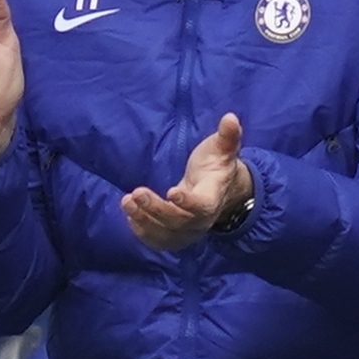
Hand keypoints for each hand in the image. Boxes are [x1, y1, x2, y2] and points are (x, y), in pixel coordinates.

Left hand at [121, 113, 253, 252]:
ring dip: (144, 220)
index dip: (188, 202)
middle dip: (157, 210)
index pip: (202, 206)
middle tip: (137, 193)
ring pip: (166, 234)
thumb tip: (231, 117)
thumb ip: (227, 136)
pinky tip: (130, 215)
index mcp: (212, 198)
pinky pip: (158, 241)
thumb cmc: (216, 166)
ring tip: (127, 202)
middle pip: (179, 222)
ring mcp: (188, 231)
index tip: (171, 191)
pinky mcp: (174, 236)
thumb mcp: (222, 149)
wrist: (218, 191)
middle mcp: (202, 220)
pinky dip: (143, 231)